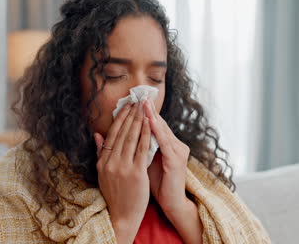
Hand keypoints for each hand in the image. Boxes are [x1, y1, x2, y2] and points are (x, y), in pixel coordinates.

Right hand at [94, 101, 150, 242]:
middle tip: (137, 99)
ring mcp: (123, 167)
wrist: (121, 215)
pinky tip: (150, 124)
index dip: (120, 118)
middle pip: (122, 133)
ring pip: (132, 138)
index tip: (127, 105)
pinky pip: (142, 149)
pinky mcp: (136, 173)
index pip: (112, 134)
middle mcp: (111, 162)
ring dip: (138, 120)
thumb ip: (101, 153)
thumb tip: (97, 134)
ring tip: (144, 107)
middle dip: (131, 114)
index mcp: (103, 161)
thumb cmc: (115, 194)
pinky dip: (146, 134)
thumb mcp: (102, 173)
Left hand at [143, 98, 189, 213]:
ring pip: (162, 130)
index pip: (154, 125)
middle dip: (148, 110)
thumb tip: (119, 137)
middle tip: (140, 95)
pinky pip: (165, 143)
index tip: (133, 101)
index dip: (144, 113)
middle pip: (159, 124)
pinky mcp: (177, 161)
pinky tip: (150, 122)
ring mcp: (178, 152)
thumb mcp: (145, 163)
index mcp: (168, 145)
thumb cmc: (158, 184)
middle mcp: (176, 145)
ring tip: (143, 104)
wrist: (171, 203)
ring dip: (152, 116)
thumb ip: (136, 149)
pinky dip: (157, 132)